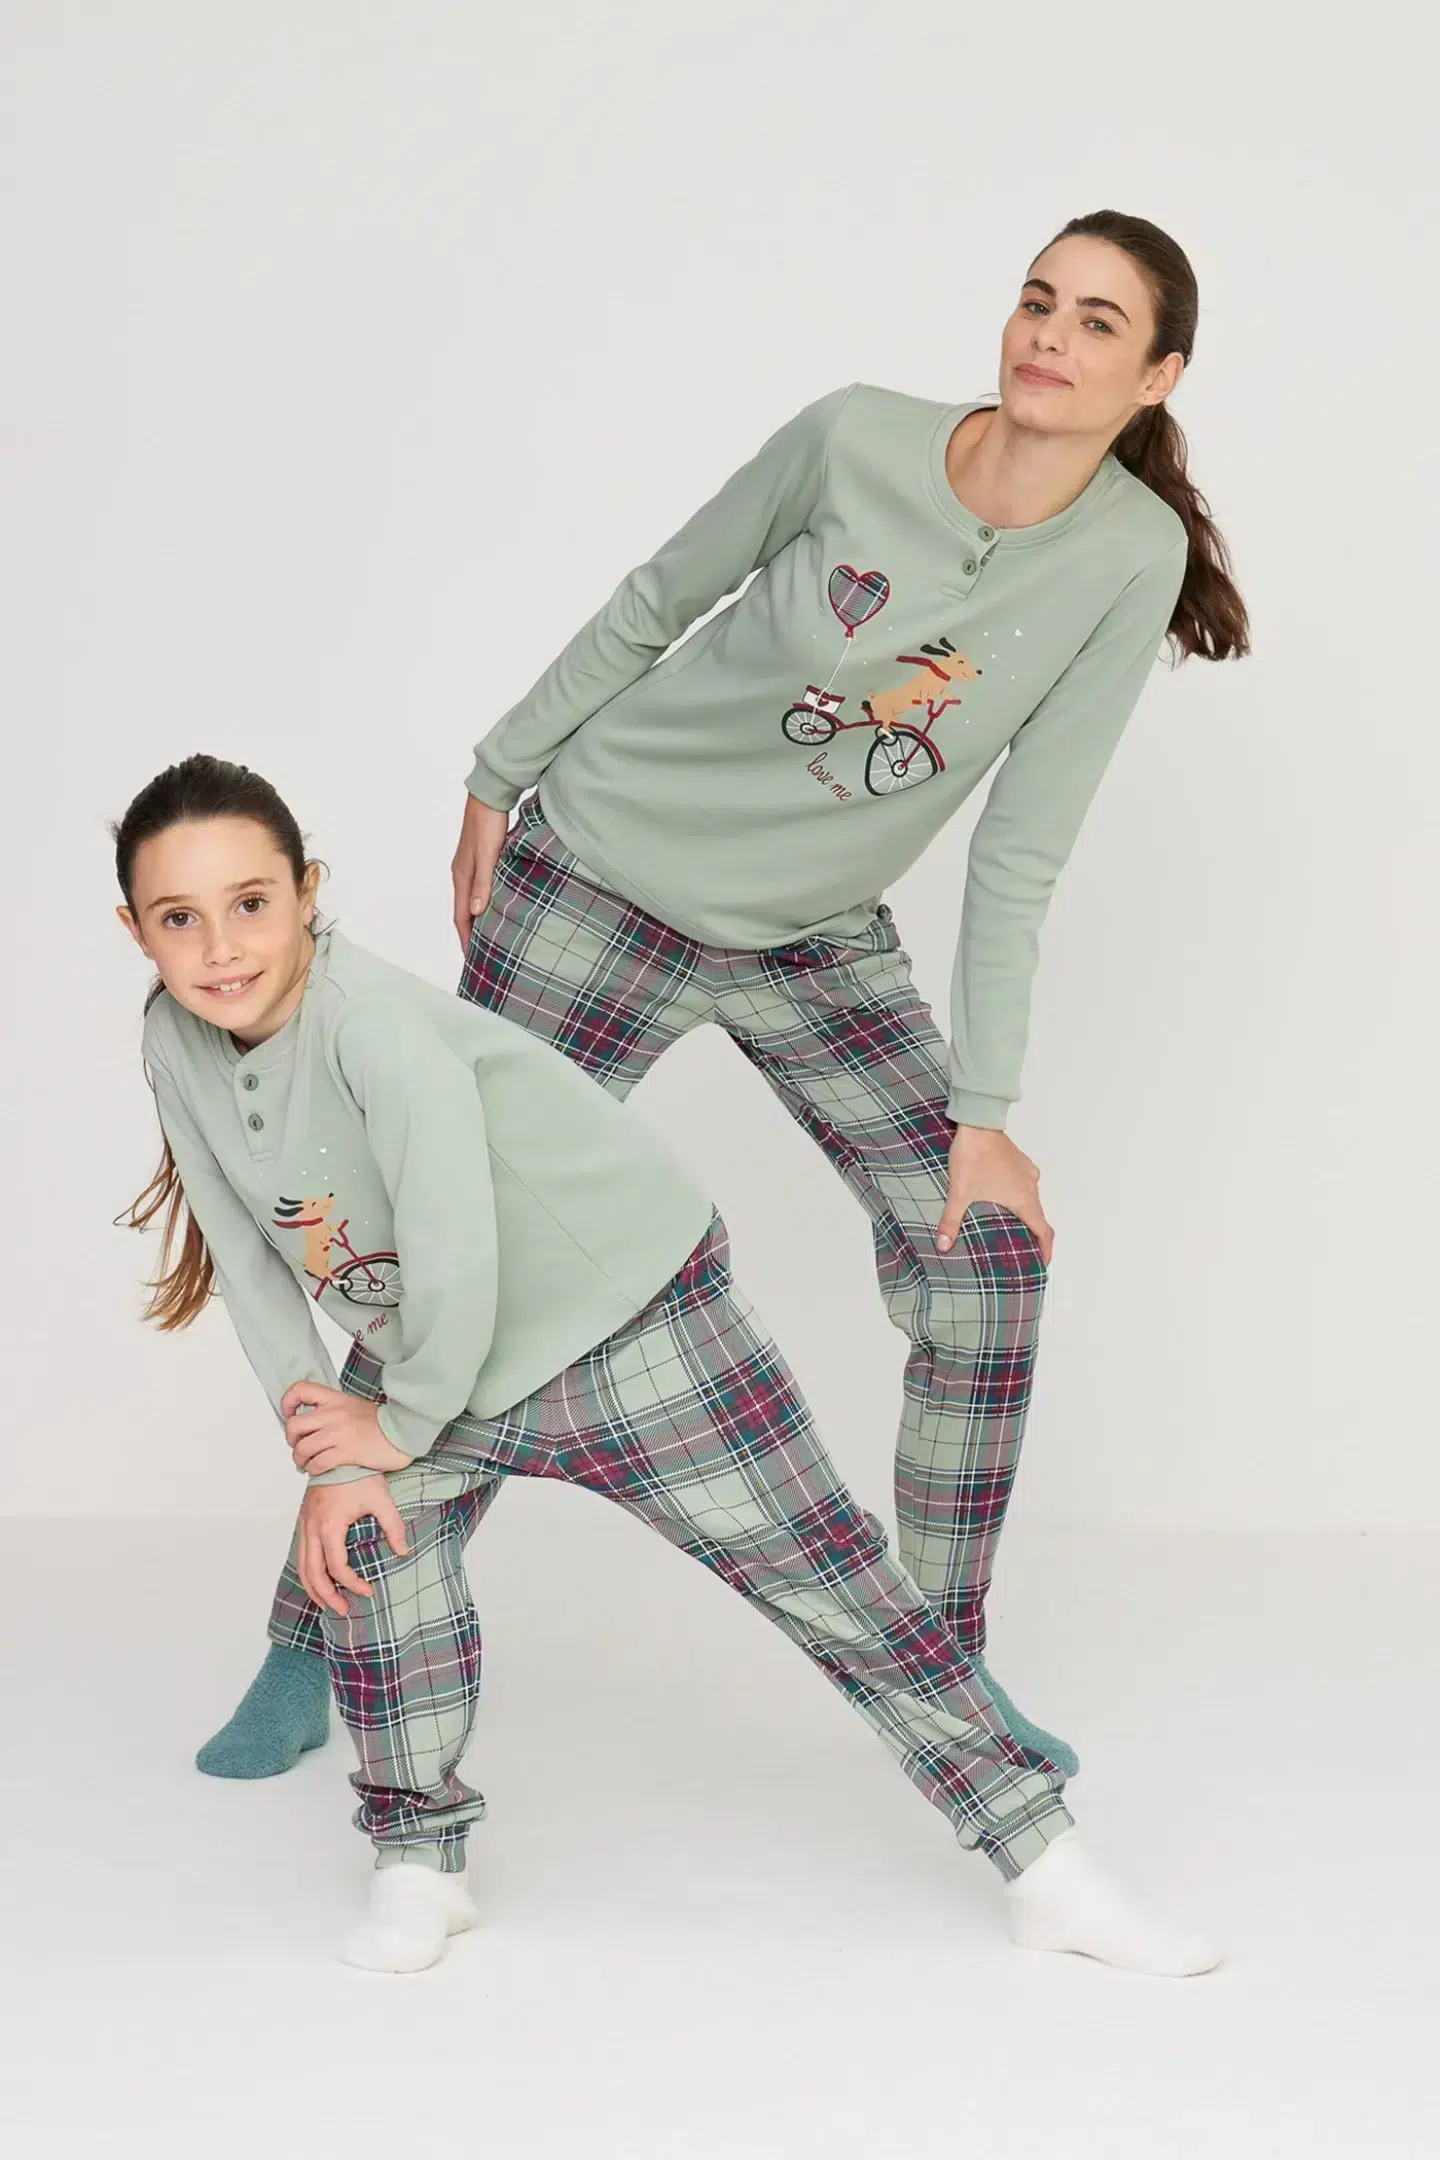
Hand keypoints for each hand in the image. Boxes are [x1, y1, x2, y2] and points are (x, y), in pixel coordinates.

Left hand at [281, 1382, 412, 1476]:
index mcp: (334, 1399)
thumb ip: (332, 1409)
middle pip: (294, 1425)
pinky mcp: (346, 1453)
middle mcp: (333, 1414)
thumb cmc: (380, 1424)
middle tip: (299, 1446)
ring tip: (307, 1463)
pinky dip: (314, 1469)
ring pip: (302, 1448)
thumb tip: (312, 1420)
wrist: (404, 1433)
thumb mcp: (353, 1406)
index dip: (288, 1402)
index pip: (300, 1390)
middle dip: (292, 1440)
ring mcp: (339, 1434)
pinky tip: (320, 1469)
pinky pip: (317, 1463)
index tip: (290, 1415)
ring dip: (300, 1460)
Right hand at [297, 1476, 408, 1616]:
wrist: (338, 1450)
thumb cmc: (359, 1473)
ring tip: (328, 1603)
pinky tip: (319, 1578)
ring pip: (301, 1565)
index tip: (368, 1591)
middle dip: (326, 1595)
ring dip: (313, 1587)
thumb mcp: (382, 1499)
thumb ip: (393, 1527)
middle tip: (343, 1610)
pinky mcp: (304, 1519)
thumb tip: (403, 1551)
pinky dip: (307, 1570)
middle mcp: (311, 1527)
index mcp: (329, 1525)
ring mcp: (304, 1523)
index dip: (352, 1583)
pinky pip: (300, 1552)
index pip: (337, 1566)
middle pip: (312, 1573)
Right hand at [450, 792, 511, 948]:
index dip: (467, 940)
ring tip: (488, 939)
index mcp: (462, 876)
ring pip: (471, 902)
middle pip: (463, 913)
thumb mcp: (488, 854)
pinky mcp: (479, 860)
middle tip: (481, 957)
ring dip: (477, 921)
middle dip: (470, 936)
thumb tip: (476, 912)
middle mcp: (462, 874)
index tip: (473, 960)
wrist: (490, 795)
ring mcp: (470, 867)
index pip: (461, 917)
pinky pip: (478, 890)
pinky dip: (484, 904)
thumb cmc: (488, 822)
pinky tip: (495, 908)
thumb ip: (483, 882)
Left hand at [936, 1126, 1053, 1263]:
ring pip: (1032, 1199)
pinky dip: (1019, 1195)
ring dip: (1025, 1213)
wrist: (978, 1122)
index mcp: (1023, 1199)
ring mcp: (1027, 1172)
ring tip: (1010, 1225)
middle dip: (1032, 1234)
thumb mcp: (959, 1193)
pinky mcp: (1020, 1161)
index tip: (1043, 1262)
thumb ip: (951, 1221)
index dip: (1046, 1250)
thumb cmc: (972, 1156)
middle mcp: (1030, 1186)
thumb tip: (943, 1245)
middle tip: (1022, 1249)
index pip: (1044, 1231)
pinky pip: (1025, 1184)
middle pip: (1039, 1217)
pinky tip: (1001, 1197)